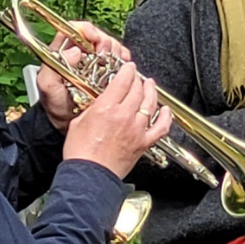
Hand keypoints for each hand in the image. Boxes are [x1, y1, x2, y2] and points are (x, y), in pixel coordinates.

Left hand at [36, 20, 129, 130]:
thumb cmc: (55, 105)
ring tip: (118, 61)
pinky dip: (125, 59)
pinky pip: (120, 59)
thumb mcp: (47, 86)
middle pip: (97, 36)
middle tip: (107, 55)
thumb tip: (74, 51)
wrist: (66, 123)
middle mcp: (81, 53)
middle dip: (105, 42)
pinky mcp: (108, 71)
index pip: (75, 29)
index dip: (87, 30)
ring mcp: (95, 62)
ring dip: (116, 50)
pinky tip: (125, 65)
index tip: (95, 39)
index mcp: (64, 51)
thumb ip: (52, 67)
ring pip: (110, 45)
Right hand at [63, 60, 172, 178]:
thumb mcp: (78, 122)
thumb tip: (98, 103)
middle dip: (137, 79)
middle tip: (136, 76)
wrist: (89, 176)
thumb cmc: (81, 153)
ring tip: (150, 85)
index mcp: (106, 108)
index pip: (122, 80)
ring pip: (150, 104)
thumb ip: (92, 109)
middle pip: (137, 89)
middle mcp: (124, 116)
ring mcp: (136, 129)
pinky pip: (160, 128)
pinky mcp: (143, 143)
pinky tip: (166, 111)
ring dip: (151, 91)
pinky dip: (165, 117)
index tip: (128, 67)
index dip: (127, 70)